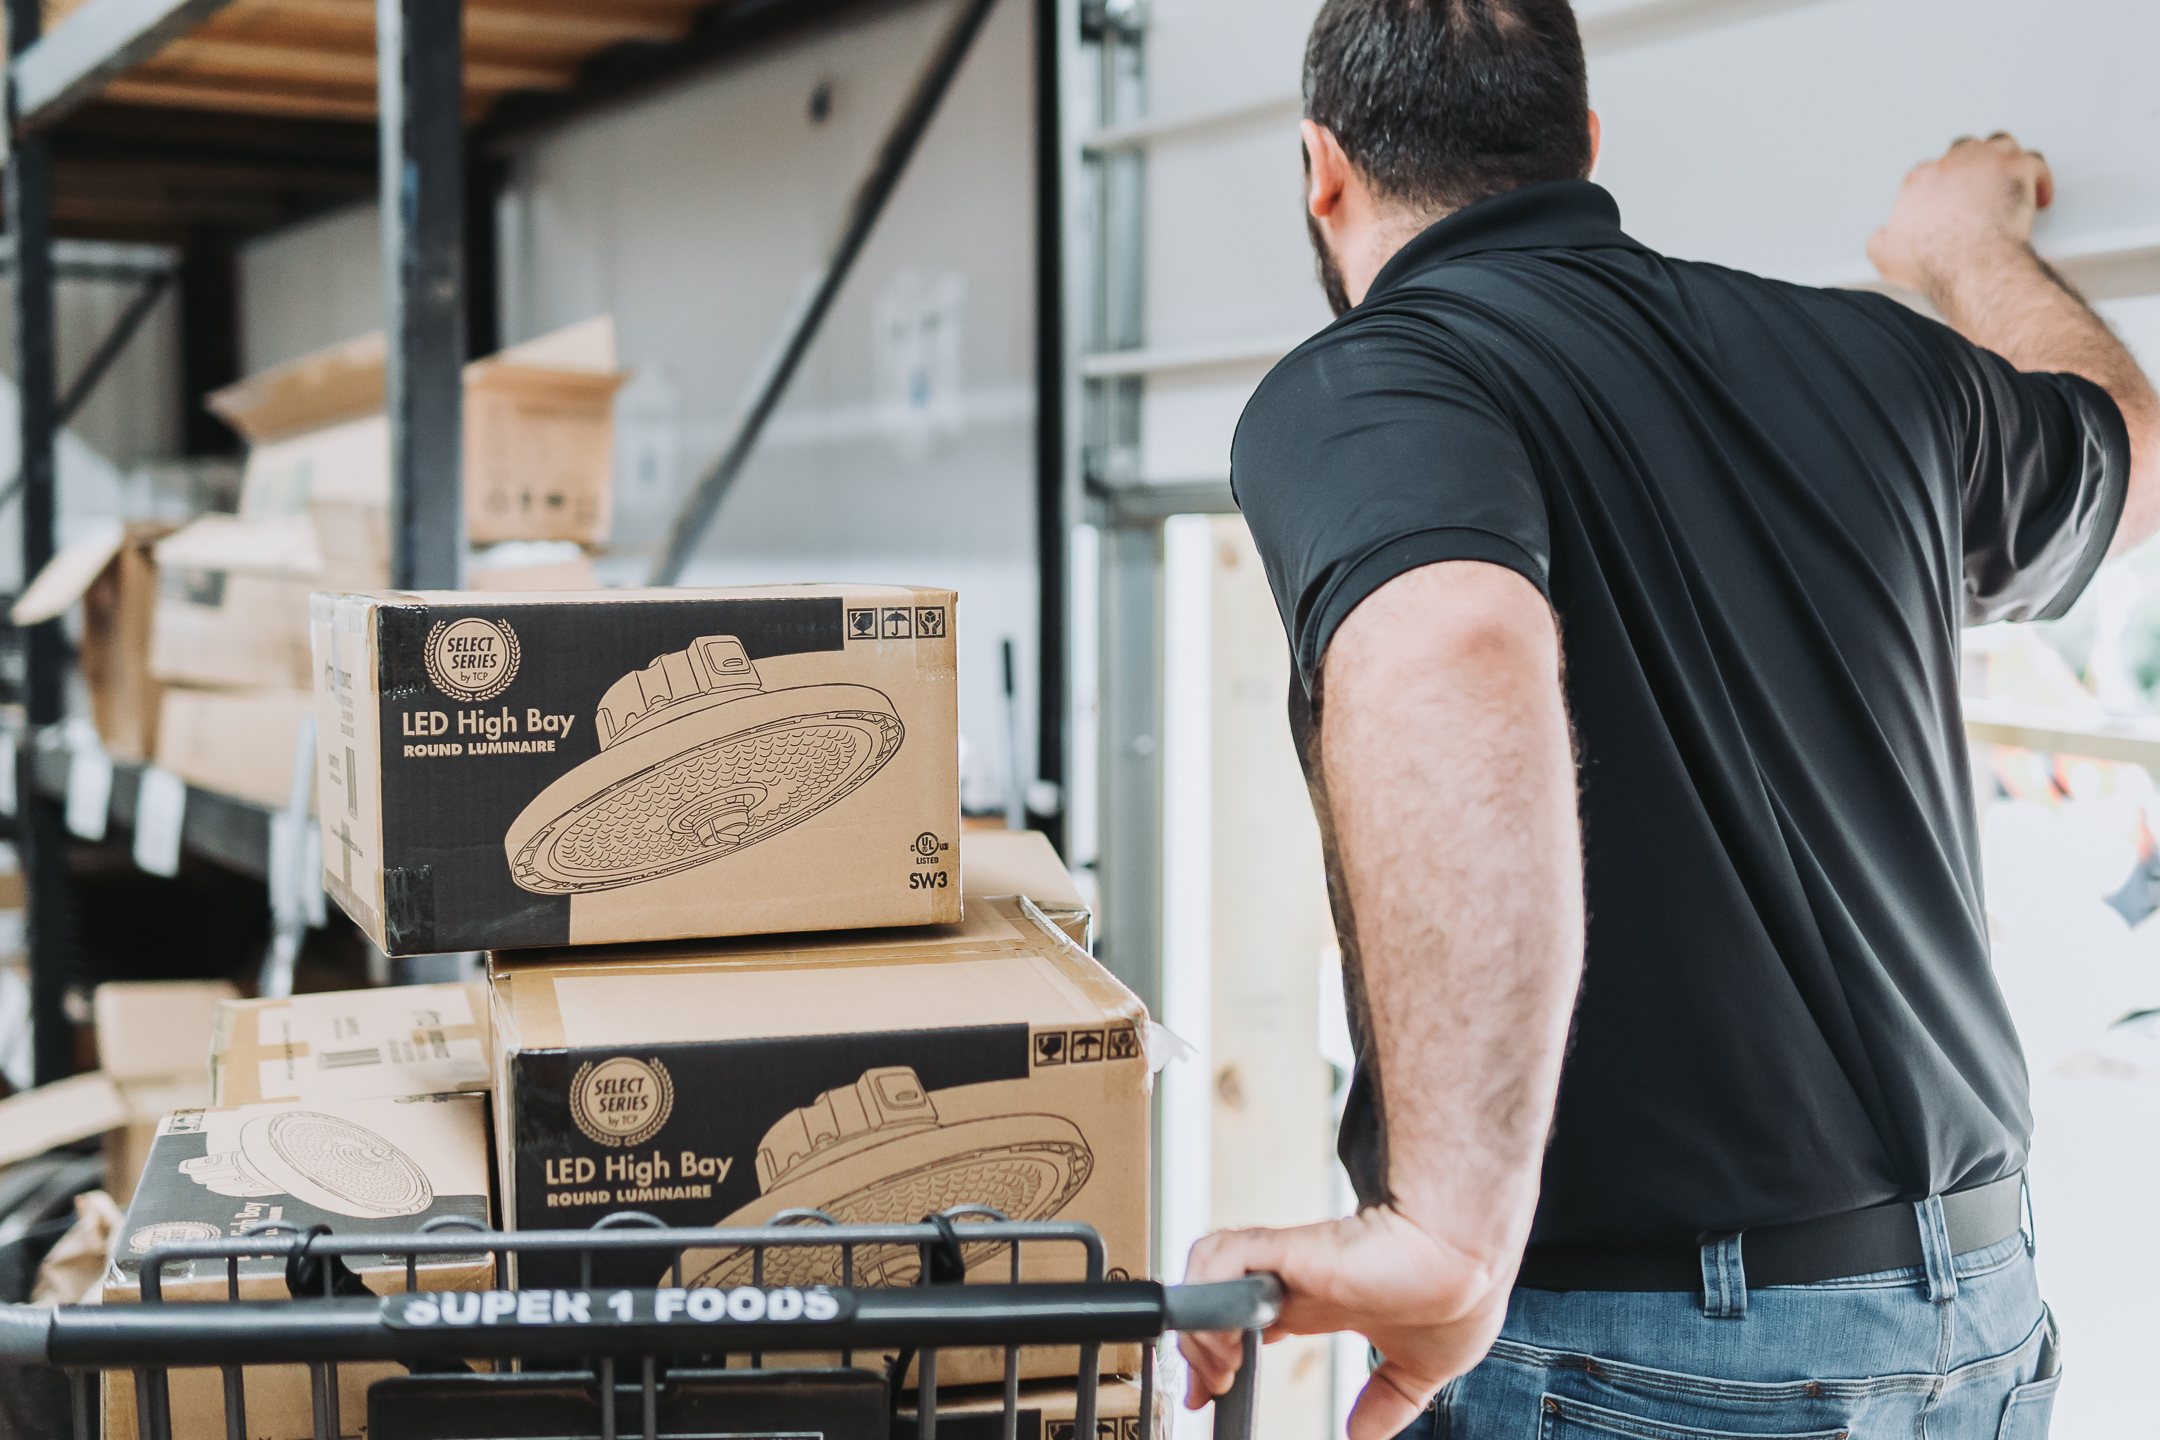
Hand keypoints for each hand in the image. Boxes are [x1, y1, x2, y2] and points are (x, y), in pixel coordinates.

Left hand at [1178, 1206, 1514, 1439]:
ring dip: (1199, 1328)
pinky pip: (1221, 1258)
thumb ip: (1389, 1401)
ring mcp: (1289, 1264)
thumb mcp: (1422, 1368)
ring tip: (1220, 1372)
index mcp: (1321, 1304)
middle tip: (1202, 1395)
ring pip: (1208, 1277)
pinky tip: (1227, 1340)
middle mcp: (1299, 1282)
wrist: (1473, 1262)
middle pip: (1216, 1304)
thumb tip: (1363, 1437)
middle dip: (1194, 1351)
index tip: (1212, 1397)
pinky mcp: (1288, 1250)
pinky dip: (1207, 1296)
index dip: (1221, 1358)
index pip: (1248, 1325)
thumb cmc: (1461, 1293)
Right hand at [1868, 133, 2051, 297]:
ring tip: (2009, 179)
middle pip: (1964, 150)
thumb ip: (1880, 240)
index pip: (1930, 171)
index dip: (1942, 188)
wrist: (1970, 264)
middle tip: (1980, 187)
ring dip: (2004, 160)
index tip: (1950, 204)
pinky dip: (2038, 177)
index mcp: (1919, 180)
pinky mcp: (2017, 167)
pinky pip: (2034, 162)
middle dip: (1972, 166)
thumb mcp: (1886, 256)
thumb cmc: (1935, 260)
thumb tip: (1881, 237)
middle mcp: (1951, 163)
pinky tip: (2038, 193)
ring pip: (2000, 145)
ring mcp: (1986, 161)